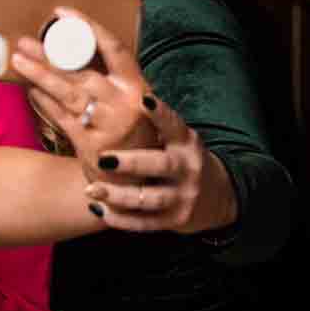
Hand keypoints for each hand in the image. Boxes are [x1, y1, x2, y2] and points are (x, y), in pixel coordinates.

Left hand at [12, 8, 159, 164]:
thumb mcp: (132, 100)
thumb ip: (110, 77)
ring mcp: (106, 125)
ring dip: (40, 75)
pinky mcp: (89, 144)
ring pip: (67, 93)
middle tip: (24, 41)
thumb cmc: (132, 129)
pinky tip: (29, 89)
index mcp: (137, 87)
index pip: (113, 49)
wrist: (138, 178)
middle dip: (50, 55)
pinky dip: (43, 102)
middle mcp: (123, 103)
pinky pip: (60, 117)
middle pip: (81, 72)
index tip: (63, 12)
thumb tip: (71, 46)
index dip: (88, 27)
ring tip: (18, 61)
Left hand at [81, 96, 239, 235]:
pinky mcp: (175, 220)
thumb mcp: (178, 138)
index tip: (144, 101)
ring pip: (149, 198)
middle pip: (160, 165)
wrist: (217, 198)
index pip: (174, 125)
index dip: (160, 113)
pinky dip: (121, 219)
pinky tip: (99, 210)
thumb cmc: (183, 159)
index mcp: (186, 143)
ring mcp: (182, 197)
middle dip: (132, 163)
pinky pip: (145, 223)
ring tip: (92, 189)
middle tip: (104, 158)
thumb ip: (155, 122)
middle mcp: (187, 169)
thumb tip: (121, 87)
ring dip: (119, 195)